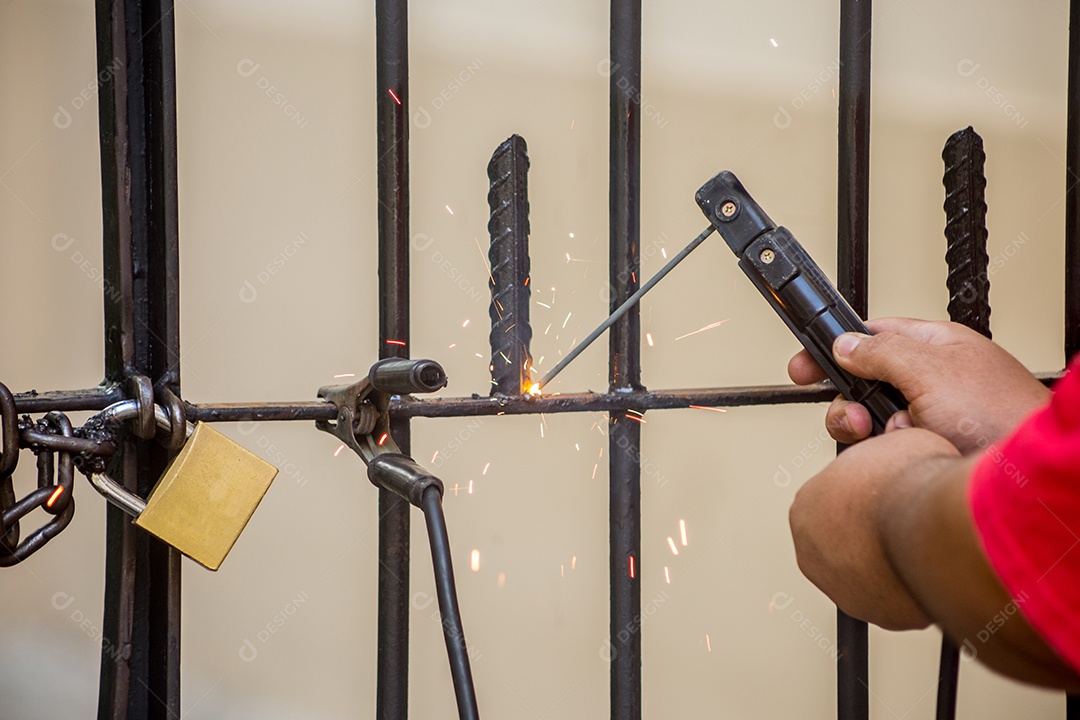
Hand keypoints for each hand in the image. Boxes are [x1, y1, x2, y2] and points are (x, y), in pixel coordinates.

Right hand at [787, 317, 1048, 452]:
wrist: (1025, 481)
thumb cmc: (1004, 416)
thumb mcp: (933, 370)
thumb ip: (882, 352)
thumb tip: (845, 343)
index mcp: (934, 347)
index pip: (870, 337)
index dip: (833, 349)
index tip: (804, 367)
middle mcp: (929, 382)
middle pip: (861, 384)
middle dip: (852, 403)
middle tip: (860, 418)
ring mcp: (928, 419)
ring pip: (869, 422)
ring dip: (873, 432)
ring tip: (895, 437)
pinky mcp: (925, 452)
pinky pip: (884, 450)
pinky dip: (888, 454)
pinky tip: (908, 454)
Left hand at [789, 427, 960, 629]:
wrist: (932, 525)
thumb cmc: (907, 483)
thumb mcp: (889, 444)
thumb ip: (881, 457)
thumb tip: (896, 454)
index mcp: (806, 507)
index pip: (833, 503)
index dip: (865, 497)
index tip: (886, 498)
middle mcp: (812, 551)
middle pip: (845, 541)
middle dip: (872, 535)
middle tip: (904, 524)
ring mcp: (840, 587)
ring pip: (866, 573)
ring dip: (889, 563)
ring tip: (919, 546)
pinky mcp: (874, 614)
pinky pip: (893, 599)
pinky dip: (910, 587)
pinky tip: (927, 569)